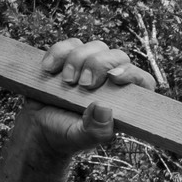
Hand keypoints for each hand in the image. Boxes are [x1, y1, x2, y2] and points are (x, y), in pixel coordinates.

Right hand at [24, 38, 158, 159]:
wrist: (39, 128)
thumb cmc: (65, 135)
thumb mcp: (80, 138)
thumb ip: (96, 130)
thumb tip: (105, 109)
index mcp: (122, 103)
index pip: (143, 81)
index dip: (133, 74)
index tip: (114, 77)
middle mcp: (111, 82)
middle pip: (118, 56)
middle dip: (99, 65)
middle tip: (83, 85)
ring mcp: (91, 67)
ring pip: (96, 47)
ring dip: (78, 60)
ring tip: (67, 82)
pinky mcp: (70, 58)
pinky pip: (70, 44)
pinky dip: (59, 53)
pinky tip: (49, 69)